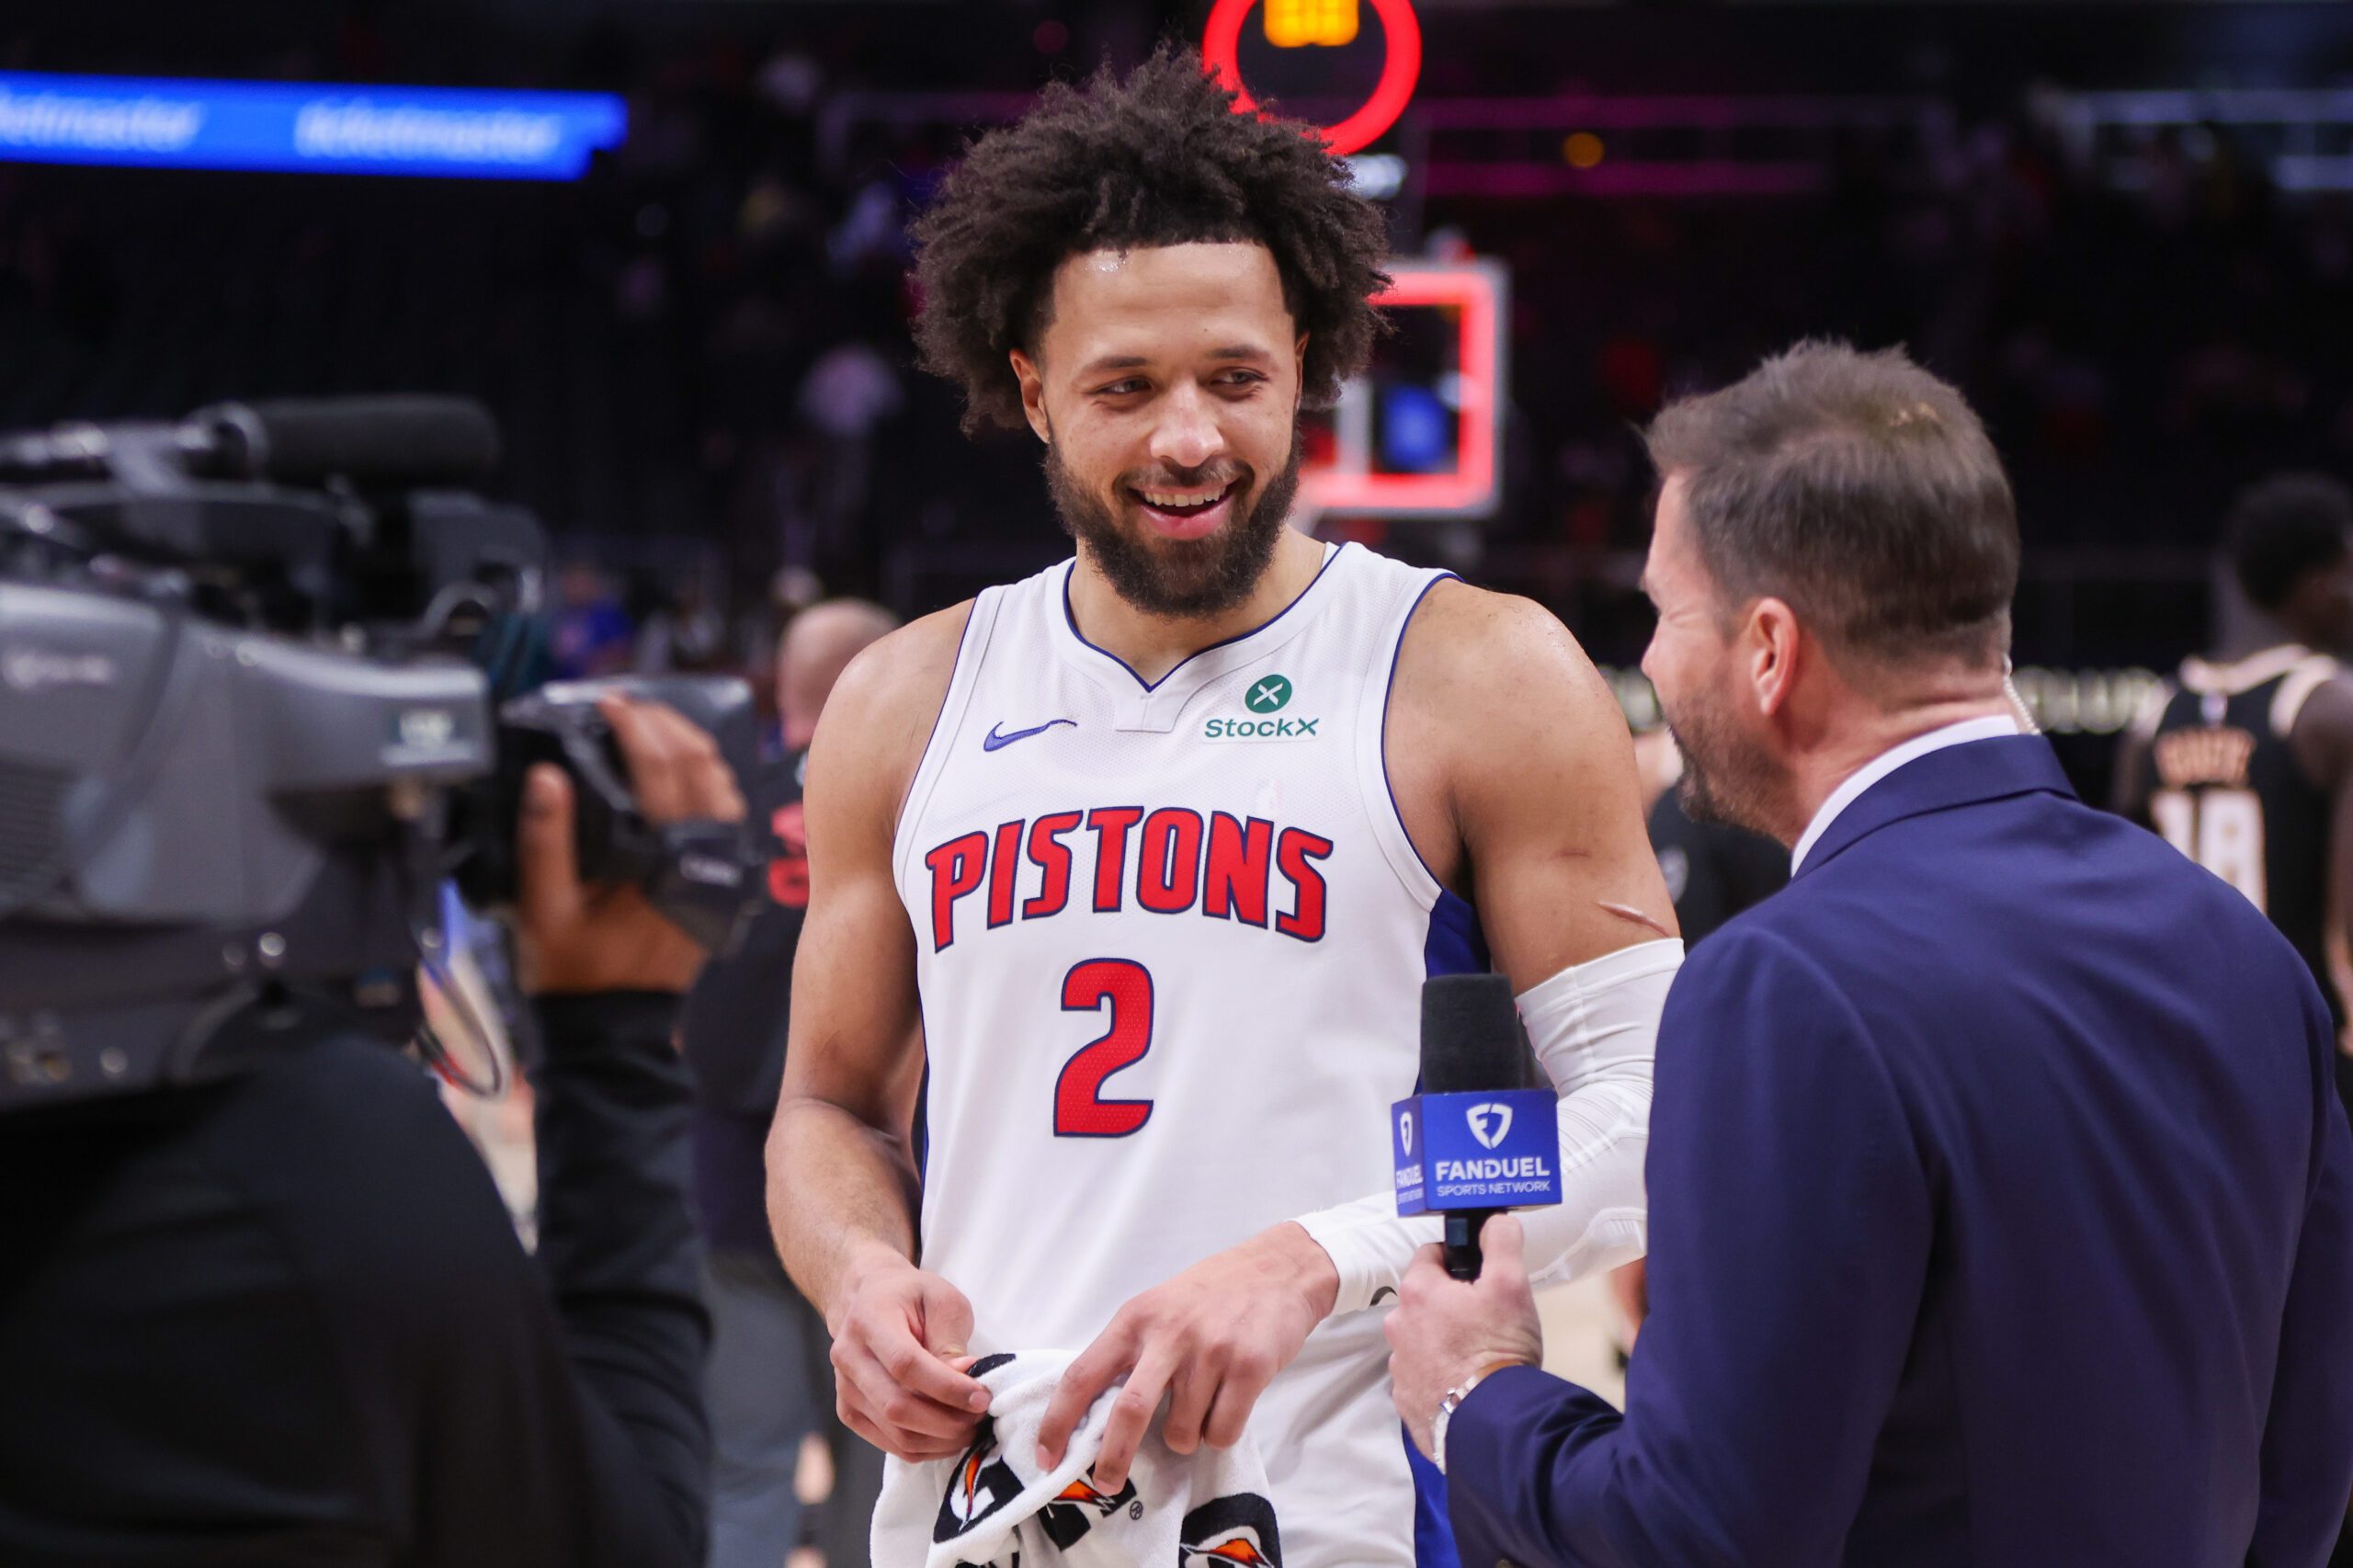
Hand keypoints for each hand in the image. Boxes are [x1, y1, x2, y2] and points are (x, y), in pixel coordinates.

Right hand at [516, 695, 745, 994]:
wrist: (613, 1026)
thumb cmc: (574, 972)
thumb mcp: (542, 910)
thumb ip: (544, 841)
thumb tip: (546, 776)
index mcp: (662, 863)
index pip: (659, 771)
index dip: (634, 725)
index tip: (606, 701)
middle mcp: (702, 861)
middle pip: (701, 765)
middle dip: (666, 722)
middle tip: (627, 704)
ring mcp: (719, 871)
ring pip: (723, 785)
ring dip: (691, 746)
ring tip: (649, 724)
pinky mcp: (720, 880)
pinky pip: (726, 814)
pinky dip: (706, 779)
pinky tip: (677, 767)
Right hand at [825, 1244, 992, 1460]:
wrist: (868, 1299)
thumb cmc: (911, 1297)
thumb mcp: (941, 1300)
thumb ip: (949, 1340)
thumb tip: (962, 1378)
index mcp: (869, 1320)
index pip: (905, 1365)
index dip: (947, 1387)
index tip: (981, 1396)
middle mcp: (849, 1357)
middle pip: (897, 1406)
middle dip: (947, 1420)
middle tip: (980, 1415)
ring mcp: (845, 1389)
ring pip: (895, 1433)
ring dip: (940, 1439)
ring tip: (970, 1426)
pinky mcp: (849, 1412)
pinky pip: (890, 1445)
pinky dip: (925, 1448)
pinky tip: (948, 1435)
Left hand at [1034, 1222, 1338, 1491]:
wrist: (1278, 1269)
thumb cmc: (1211, 1294)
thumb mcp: (1159, 1309)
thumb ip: (1129, 1352)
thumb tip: (1095, 1415)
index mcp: (1136, 1319)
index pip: (1082, 1374)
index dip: (1058, 1421)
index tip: (1045, 1457)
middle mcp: (1169, 1334)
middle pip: (1128, 1411)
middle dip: (1112, 1458)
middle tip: (1108, 1483)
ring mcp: (1210, 1351)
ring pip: (1181, 1432)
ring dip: (1186, 1437)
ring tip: (1202, 1405)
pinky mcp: (1249, 1367)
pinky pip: (1222, 1431)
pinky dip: (1220, 1433)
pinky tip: (1229, 1403)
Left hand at [1384, 1214, 1543, 1460]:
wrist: (1492, 1423)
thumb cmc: (1498, 1348)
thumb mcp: (1511, 1284)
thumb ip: (1501, 1242)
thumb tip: (1495, 1222)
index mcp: (1417, 1291)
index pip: (1431, 1255)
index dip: (1458, 1261)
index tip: (1480, 1276)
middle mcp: (1398, 1326)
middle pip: (1425, 1299)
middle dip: (1452, 1303)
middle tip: (1487, 1318)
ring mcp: (1399, 1367)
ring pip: (1422, 1339)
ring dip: (1443, 1340)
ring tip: (1479, 1356)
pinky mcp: (1406, 1401)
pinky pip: (1422, 1376)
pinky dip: (1440, 1376)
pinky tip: (1467, 1385)